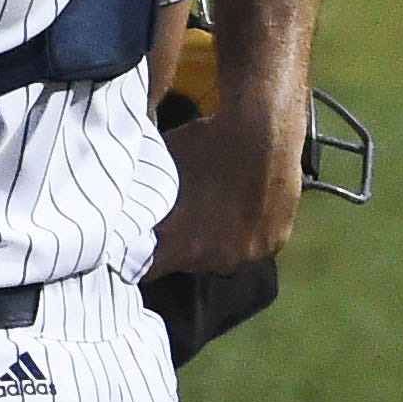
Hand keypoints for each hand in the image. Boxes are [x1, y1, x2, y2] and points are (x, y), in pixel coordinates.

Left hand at [149, 97, 306, 273]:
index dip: (138, 256)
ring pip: (219, 257)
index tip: (134, 243)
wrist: (261, 132)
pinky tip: (238, 207)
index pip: (147, 270)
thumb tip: (129, 213)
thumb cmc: (202, 146)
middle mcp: (216, 260)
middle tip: (177, 219)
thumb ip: (146, 203)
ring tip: (211, 210)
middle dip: (178, 245)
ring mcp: (249, 255)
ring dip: (212, 242)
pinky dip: (243, 234)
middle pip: (186, 263)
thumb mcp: (160, 173)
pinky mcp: (273, 244)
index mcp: (181, 247)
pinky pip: (251, 247)